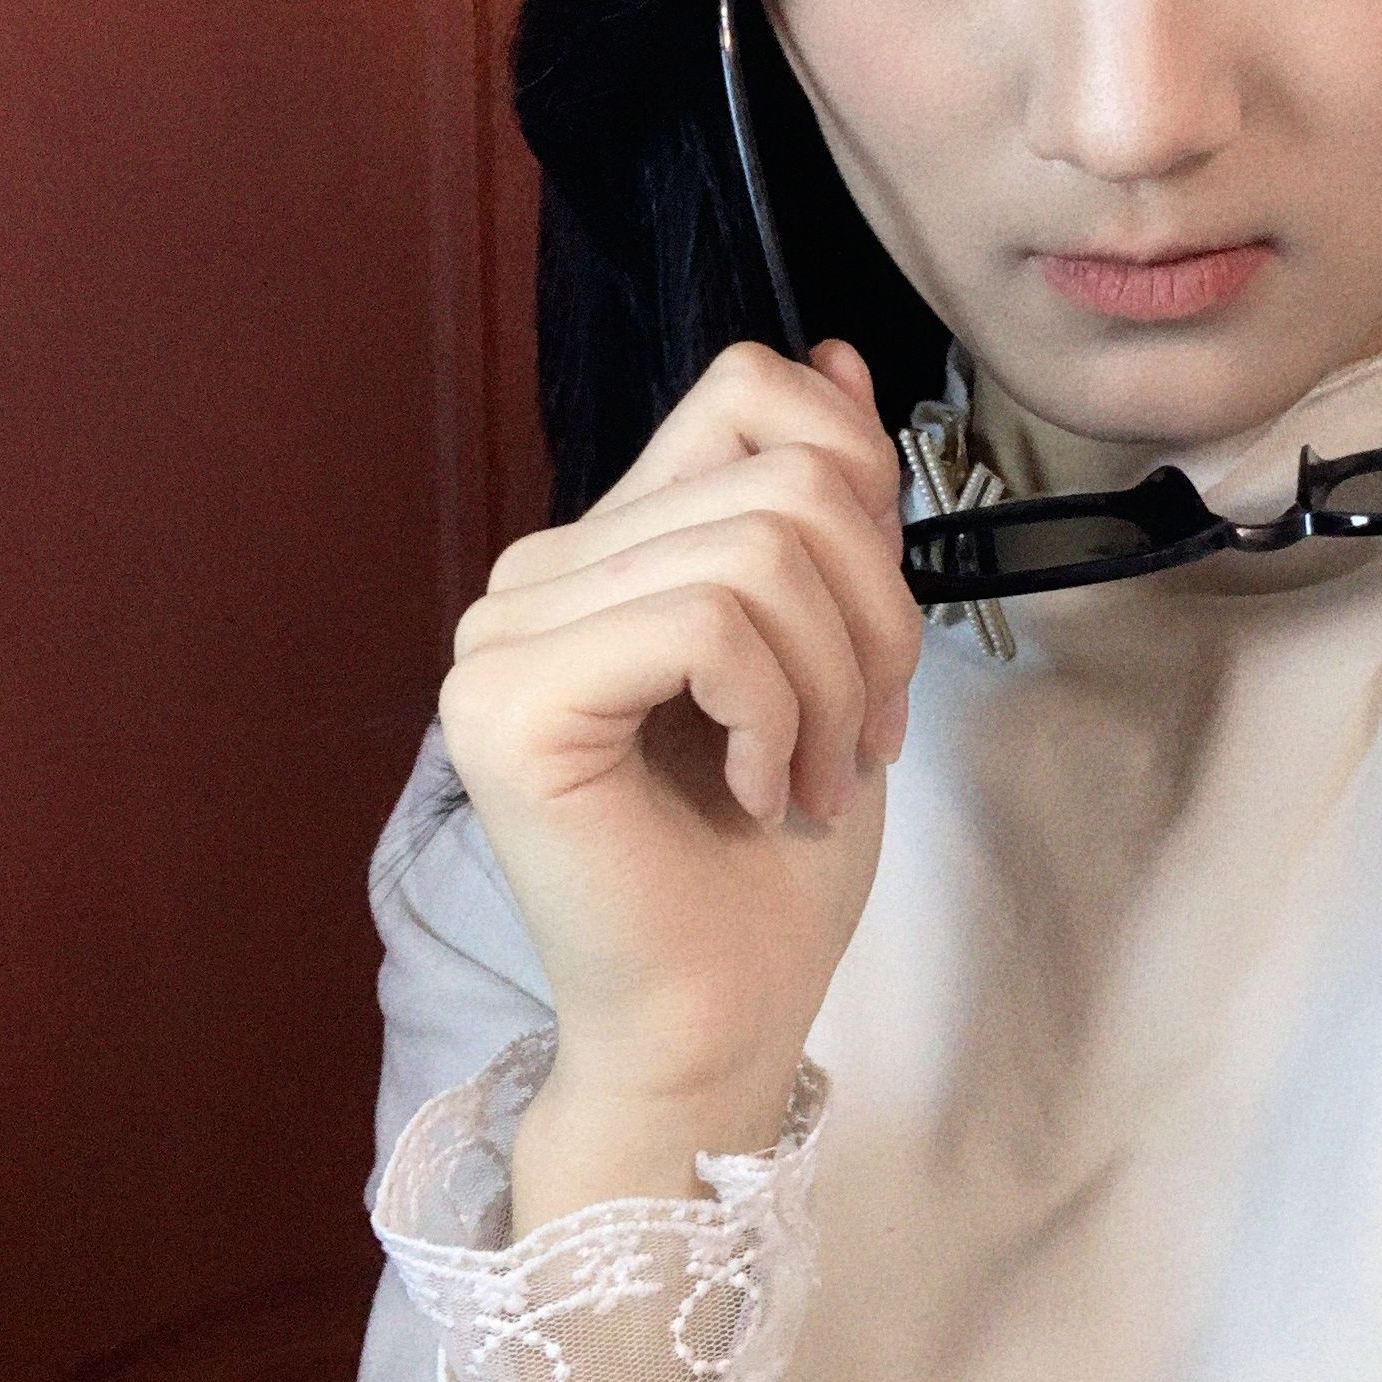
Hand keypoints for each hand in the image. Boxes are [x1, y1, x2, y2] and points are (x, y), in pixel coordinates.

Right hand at [437, 337, 920, 1200]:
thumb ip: (825, 509)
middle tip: (867, 739)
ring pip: (757, 549)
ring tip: (820, 777)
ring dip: (836, 680)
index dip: (860, 483)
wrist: (720, 1024)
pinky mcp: (507, 704)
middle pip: (780, 474)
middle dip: (876, 613)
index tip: (878, 639)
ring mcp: (504, 636)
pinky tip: (761, 790)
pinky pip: (705, 622)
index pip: (748, 393)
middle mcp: (535, 577)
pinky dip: (778, 713)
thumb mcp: (837, 651)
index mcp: (605, 552)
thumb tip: (840, 358)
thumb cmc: (772, 866)